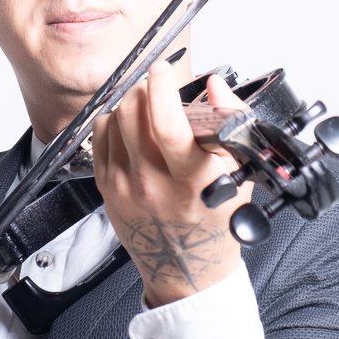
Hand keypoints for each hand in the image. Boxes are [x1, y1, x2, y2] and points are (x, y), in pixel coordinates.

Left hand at [92, 60, 252, 307]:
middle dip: (145, 89)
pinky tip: (128, 125)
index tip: (165, 70)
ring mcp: (126, 188)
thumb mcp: (239, 173)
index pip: (167, 123)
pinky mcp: (107, 190)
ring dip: (130, 104)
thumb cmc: (216, 221)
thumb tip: (216, 85)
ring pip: (114, 121)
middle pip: (134, 114)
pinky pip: (99, 138)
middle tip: (157, 87)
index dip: (162, 88)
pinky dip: (112, 122)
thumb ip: (231, 122)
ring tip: (146, 107)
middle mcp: (155, 184)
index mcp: (193, 180)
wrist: (187, 267)